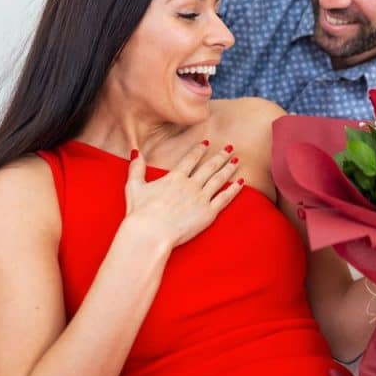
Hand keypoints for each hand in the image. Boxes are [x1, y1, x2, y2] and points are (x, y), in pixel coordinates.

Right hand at [125, 142, 243, 247]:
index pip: (190, 159)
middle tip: (230, 147)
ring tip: (237, 160)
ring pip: (219, 179)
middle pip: (209, 166)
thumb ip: (136, 168)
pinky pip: (225, 198)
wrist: (151, 232)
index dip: (200, 150)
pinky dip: (234, 189)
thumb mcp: (134, 186)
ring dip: (229, 168)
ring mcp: (201, 198)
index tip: (207, 143)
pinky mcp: (208, 213)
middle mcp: (191, 185)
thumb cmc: (140, 212)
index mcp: (175, 178)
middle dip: (221, 156)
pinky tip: (241, 182)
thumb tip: (135, 152)